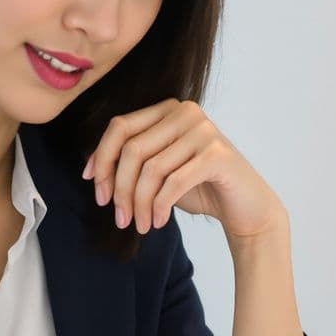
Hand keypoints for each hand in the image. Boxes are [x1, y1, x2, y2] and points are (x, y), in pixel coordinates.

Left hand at [80, 99, 285, 238]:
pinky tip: (158, 222)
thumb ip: (132, 161)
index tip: (96, 189)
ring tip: (140, 225)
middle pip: (132, 149)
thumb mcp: (159, 171)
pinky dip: (160, 206)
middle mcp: (185, 112)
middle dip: (119, 188)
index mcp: (167, 109)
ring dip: (139, 203)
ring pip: (151, 169)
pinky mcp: (217, 154)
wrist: (245, 207)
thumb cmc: (199, 188)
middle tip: (120, 218)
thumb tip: (90, 166)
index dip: (101, 158)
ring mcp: (204, 130)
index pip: (120, 127)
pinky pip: (173, 182)